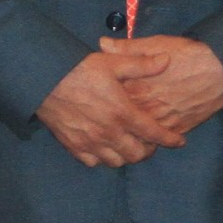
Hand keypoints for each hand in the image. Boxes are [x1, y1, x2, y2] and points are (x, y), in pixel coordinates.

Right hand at [37, 50, 183, 168]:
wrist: (43, 79)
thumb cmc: (79, 68)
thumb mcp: (113, 62)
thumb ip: (142, 64)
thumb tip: (167, 60)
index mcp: (122, 112)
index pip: (153, 133)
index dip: (169, 139)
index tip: (179, 141)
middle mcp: (108, 131)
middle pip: (137, 154)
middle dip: (148, 150)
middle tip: (149, 141)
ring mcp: (90, 142)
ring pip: (116, 161)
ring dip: (126, 155)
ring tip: (128, 144)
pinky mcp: (73, 146)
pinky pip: (93, 162)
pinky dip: (102, 158)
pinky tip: (105, 147)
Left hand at [107, 36, 222, 134]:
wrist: (221, 70)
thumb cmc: (189, 55)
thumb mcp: (156, 44)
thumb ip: (127, 48)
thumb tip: (102, 44)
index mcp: (137, 86)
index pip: (109, 99)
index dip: (101, 100)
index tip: (97, 98)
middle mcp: (147, 107)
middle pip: (121, 122)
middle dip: (112, 123)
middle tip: (105, 121)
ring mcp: (162, 121)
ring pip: (138, 136)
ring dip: (130, 135)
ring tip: (123, 133)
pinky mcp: (178, 128)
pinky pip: (158, 141)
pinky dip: (150, 141)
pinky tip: (146, 137)